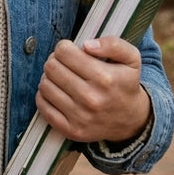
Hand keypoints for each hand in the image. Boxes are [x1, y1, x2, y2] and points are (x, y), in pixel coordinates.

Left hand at [34, 37, 150, 143]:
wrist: (131, 120)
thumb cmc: (125, 83)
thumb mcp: (131, 58)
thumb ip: (113, 44)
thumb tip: (87, 45)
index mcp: (104, 78)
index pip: (64, 52)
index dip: (64, 47)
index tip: (70, 51)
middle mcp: (91, 98)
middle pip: (51, 67)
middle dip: (55, 60)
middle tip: (64, 64)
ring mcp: (80, 117)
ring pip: (44, 85)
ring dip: (49, 78)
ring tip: (61, 78)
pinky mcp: (71, 130)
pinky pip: (42, 106)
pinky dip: (44, 95)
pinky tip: (56, 92)